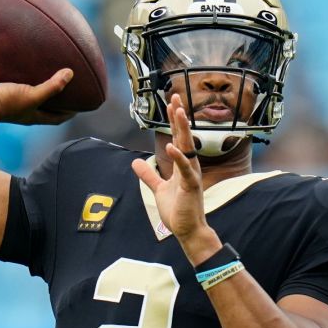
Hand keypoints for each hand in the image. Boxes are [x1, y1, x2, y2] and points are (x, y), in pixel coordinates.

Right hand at [0, 69, 76, 125]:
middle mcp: (25, 110)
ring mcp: (14, 101)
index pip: (57, 118)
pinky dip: (25, 77)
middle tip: (69, 86)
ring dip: (41, 86)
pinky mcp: (4, 90)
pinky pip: (18, 83)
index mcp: (34, 116)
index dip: (70, 113)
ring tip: (50, 72)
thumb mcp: (33, 95)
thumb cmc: (7, 102)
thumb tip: (70, 73)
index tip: (81, 104)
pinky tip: (27, 65)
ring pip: (31, 94)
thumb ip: (52, 87)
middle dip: (58, 99)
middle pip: (46, 106)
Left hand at [131, 94, 221, 262]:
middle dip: (180, 117)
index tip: (172, 103)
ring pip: (188, 147)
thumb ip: (149, 175)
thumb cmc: (178, 210)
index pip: (178, 138)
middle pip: (184, 136)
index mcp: (183, 165)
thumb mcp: (158, 189)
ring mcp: (191, 175)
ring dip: (183, 129)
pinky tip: (171, 146)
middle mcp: (190, 166)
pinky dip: (178, 157)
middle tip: (176, 97)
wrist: (188, 230)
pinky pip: (185, 169)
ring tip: (178, 112)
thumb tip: (135, 163)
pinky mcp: (191, 186)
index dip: (174, 121)